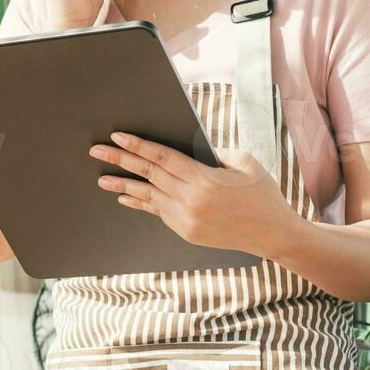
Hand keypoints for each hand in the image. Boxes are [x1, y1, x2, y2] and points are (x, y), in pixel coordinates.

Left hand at [89, 132, 299, 257]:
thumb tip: (185, 146)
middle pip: (148, 175)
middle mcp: (191, 201)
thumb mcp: (243, 163)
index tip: (117, 135)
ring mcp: (186, 220)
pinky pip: (158, 212)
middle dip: (120, 160)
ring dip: (122, 186)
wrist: (274, 234)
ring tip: (101, 178)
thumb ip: (213, 152)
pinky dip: (141, 203)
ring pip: (148, 197)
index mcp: (204, 180)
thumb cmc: (262, 193)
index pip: (162, 158)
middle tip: (96, 150)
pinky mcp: (186, 232)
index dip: (138, 146)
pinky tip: (125, 197)